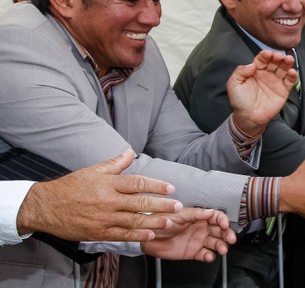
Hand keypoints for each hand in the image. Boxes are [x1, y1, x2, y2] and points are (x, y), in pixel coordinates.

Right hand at [17, 149, 181, 241]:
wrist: (44, 207)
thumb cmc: (69, 187)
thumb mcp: (92, 171)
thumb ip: (115, 164)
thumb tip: (131, 152)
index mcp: (107, 184)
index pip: (137, 183)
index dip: (156, 185)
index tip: (171, 188)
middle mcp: (107, 201)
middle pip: (139, 202)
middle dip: (161, 204)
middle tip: (178, 206)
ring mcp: (103, 218)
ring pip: (133, 220)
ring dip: (154, 221)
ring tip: (169, 221)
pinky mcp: (98, 232)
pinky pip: (121, 235)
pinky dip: (137, 235)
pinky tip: (150, 234)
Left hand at [141, 208, 235, 261]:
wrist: (148, 237)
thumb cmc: (161, 221)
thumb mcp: (177, 215)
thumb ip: (194, 214)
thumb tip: (209, 212)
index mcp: (198, 216)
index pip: (216, 216)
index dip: (223, 220)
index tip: (225, 225)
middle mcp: (201, 228)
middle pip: (220, 230)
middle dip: (227, 234)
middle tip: (231, 239)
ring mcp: (198, 240)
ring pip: (215, 243)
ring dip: (221, 246)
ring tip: (222, 250)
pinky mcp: (193, 252)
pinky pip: (205, 254)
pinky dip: (209, 256)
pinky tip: (209, 256)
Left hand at [228, 50, 297, 136]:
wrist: (248, 118)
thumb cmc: (240, 101)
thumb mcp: (234, 84)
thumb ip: (240, 72)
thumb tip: (251, 64)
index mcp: (255, 71)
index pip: (262, 60)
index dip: (265, 55)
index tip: (267, 54)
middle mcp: (267, 74)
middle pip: (274, 62)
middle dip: (277, 57)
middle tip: (279, 56)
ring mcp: (276, 82)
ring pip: (283, 69)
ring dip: (287, 63)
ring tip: (288, 60)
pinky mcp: (283, 91)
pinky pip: (290, 81)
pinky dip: (293, 76)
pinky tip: (292, 72)